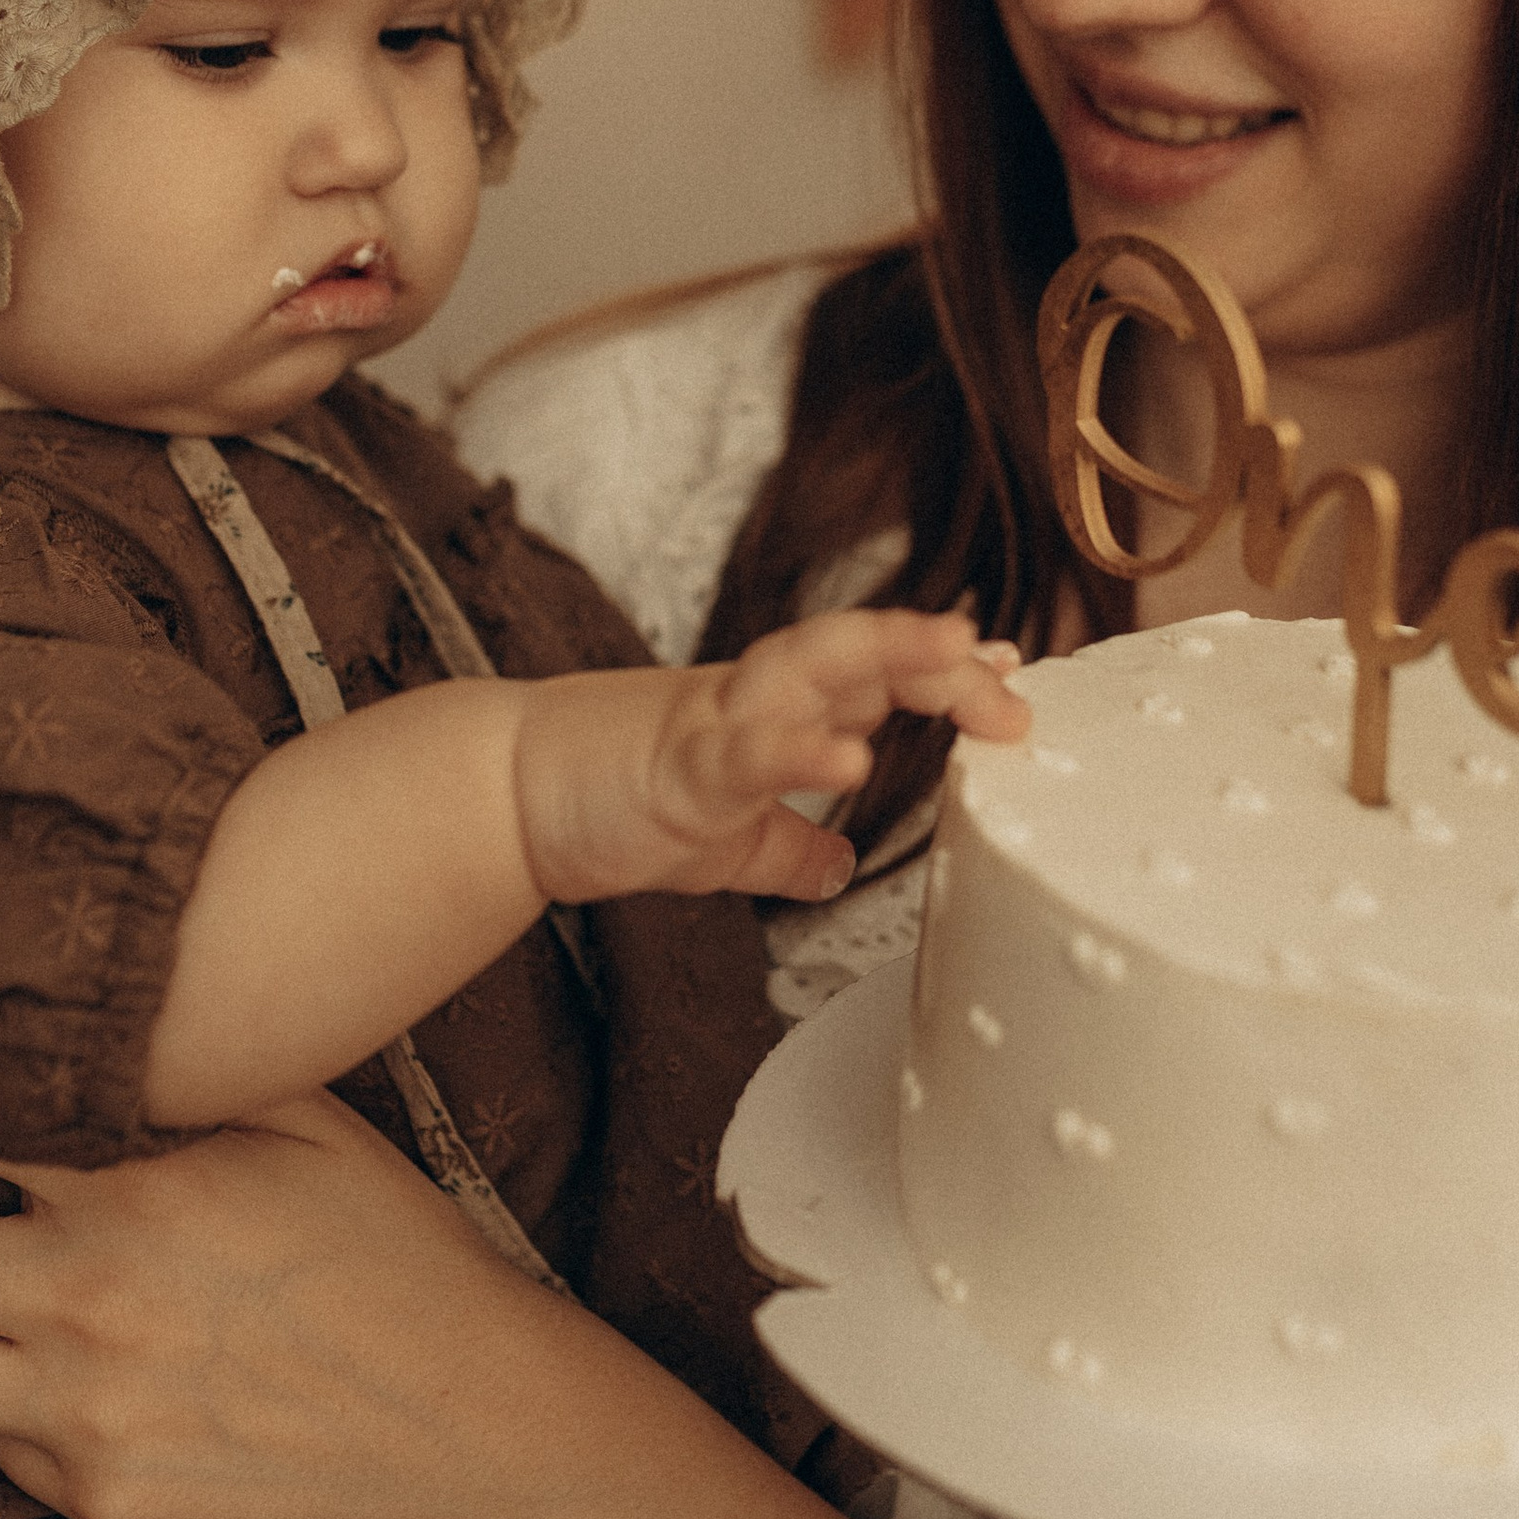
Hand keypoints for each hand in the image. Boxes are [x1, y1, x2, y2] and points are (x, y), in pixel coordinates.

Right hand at [514, 607, 1026, 905]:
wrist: (508, 795)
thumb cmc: (610, 804)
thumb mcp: (725, 841)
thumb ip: (787, 846)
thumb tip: (840, 865)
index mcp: (771, 712)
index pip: (872, 674)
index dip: (940, 668)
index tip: (1010, 668)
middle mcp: (753, 698)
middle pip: (860, 653)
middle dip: (936, 656)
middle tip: (1009, 671)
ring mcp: (716, 724)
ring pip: (812, 669)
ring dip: (888, 655)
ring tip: (954, 657)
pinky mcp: (677, 768)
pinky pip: (748, 753)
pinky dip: (800, 749)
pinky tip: (850, 756)